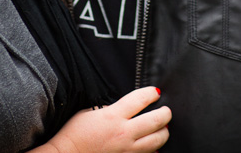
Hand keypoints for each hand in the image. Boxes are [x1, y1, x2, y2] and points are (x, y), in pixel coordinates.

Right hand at [34, 86, 170, 152]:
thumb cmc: (74, 133)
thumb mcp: (91, 112)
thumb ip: (111, 109)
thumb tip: (127, 108)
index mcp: (113, 116)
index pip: (140, 99)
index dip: (151, 93)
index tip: (155, 92)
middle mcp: (123, 133)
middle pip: (156, 120)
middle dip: (165, 113)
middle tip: (166, 110)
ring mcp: (126, 149)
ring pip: (157, 140)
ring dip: (164, 132)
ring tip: (164, 127)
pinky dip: (154, 150)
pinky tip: (154, 146)